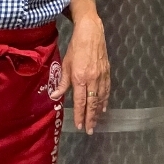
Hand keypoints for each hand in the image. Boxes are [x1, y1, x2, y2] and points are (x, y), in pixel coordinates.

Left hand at [50, 14, 109, 134]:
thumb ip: (62, 81)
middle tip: (90, 130)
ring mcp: (101, 76)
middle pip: (92, 103)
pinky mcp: (107, 71)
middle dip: (91, 117)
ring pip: (101, 98)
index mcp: (80, 78)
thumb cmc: (75, 47)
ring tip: (96, 121)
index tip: (80, 126)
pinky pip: (107, 89)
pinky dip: (105, 99)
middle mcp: (92, 79)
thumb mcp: (65, 63)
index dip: (80, 115)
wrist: (91, 33)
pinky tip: (104, 107)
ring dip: (98, 111)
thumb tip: (56, 96)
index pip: (80, 101)